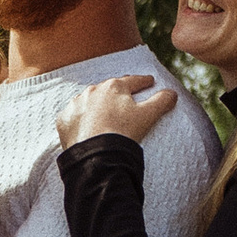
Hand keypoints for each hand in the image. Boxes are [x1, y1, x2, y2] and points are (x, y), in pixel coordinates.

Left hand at [57, 72, 178, 148]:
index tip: (150, 81)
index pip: (133, 81)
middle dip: (118, 92)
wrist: (95, 156)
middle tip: (126, 96)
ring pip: (90, 101)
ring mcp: (76, 105)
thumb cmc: (122, 132)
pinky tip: (86, 126)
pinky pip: (74, 117)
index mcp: (114, 87)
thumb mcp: (147, 116)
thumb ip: (161, 102)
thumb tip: (172, 93)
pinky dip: (81, 119)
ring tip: (104, 113)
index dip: (143, 81)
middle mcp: (92, 91)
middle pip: (109, 89)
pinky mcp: (64, 120)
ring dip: (97, 105)